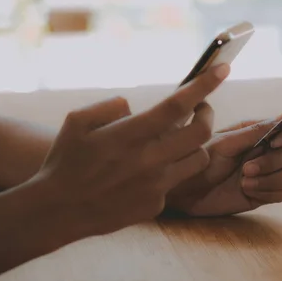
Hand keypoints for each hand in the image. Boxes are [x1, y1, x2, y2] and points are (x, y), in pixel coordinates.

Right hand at [31, 64, 229, 238]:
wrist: (58, 212)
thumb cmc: (65, 161)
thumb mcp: (77, 122)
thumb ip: (110, 106)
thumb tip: (134, 106)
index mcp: (129, 135)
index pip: (177, 105)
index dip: (203, 85)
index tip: (223, 68)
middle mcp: (148, 161)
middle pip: (201, 132)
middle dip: (207, 113)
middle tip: (202, 107)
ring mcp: (156, 186)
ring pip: (198, 158)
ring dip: (195, 143)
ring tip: (180, 137)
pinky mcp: (157, 205)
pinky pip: (177, 181)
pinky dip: (170, 170)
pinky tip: (151, 171)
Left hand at [165, 115, 281, 216]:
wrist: (184, 190)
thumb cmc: (200, 160)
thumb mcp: (226, 143)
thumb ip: (256, 131)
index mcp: (257, 133)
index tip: (275, 142)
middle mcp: (264, 151)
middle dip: (271, 163)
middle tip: (246, 169)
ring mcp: (265, 173)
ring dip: (271, 180)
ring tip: (245, 183)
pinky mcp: (263, 193)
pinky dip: (268, 192)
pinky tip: (247, 191)